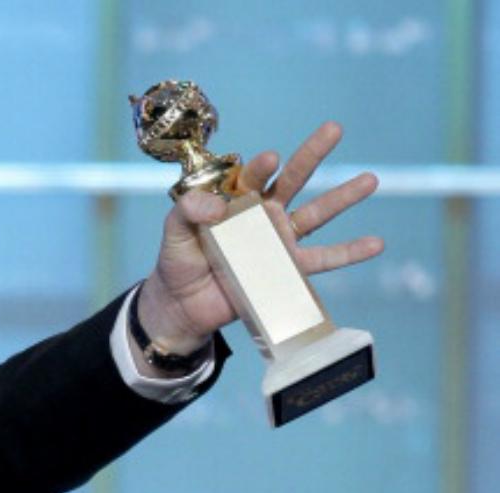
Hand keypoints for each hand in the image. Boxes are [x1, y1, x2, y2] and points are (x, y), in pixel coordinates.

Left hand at [137, 121, 385, 352]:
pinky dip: (350, 253)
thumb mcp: (175, 233)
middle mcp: (263, 214)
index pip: (253, 176)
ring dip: (343, 198)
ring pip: (316, 215)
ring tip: (370, 180)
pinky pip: (322, 260)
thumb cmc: (178, 262)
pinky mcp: (286, 269)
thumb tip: (215, 205)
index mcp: (237, 199)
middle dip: (313, 154)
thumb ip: (188, 212)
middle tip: (334, 129)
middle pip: (293, 179)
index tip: (270, 159)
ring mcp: (278, 240)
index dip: (262, 167)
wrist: (184, 304)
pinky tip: (376, 243)